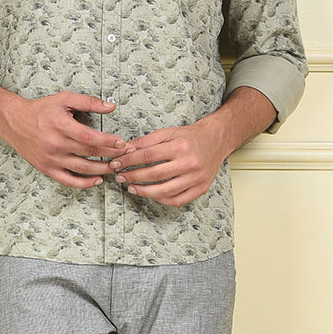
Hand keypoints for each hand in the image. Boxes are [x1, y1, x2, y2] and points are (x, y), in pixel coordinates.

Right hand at [0, 92, 126, 189]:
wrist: (15, 121)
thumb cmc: (41, 110)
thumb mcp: (64, 99)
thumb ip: (88, 102)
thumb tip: (111, 107)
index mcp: (61, 126)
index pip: (90, 138)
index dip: (108, 142)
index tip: (122, 143)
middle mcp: (56, 144)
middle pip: (89, 153)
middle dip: (111, 155)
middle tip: (126, 155)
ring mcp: (51, 159)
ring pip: (82, 169)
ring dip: (102, 170)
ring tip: (116, 167)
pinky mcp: (47, 169)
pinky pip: (69, 181)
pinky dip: (85, 183)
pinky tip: (97, 180)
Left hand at [110, 118, 227, 207]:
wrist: (215, 140)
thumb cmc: (191, 137)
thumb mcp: (168, 132)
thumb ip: (146, 141)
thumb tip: (125, 150)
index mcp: (180, 146)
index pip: (148, 156)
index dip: (129, 161)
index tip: (117, 164)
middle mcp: (190, 163)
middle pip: (154, 174)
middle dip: (133, 177)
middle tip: (121, 177)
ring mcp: (196, 178)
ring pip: (165, 191)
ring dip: (144, 191)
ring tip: (132, 188)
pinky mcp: (201, 188)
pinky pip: (178, 200)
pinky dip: (162, 200)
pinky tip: (152, 195)